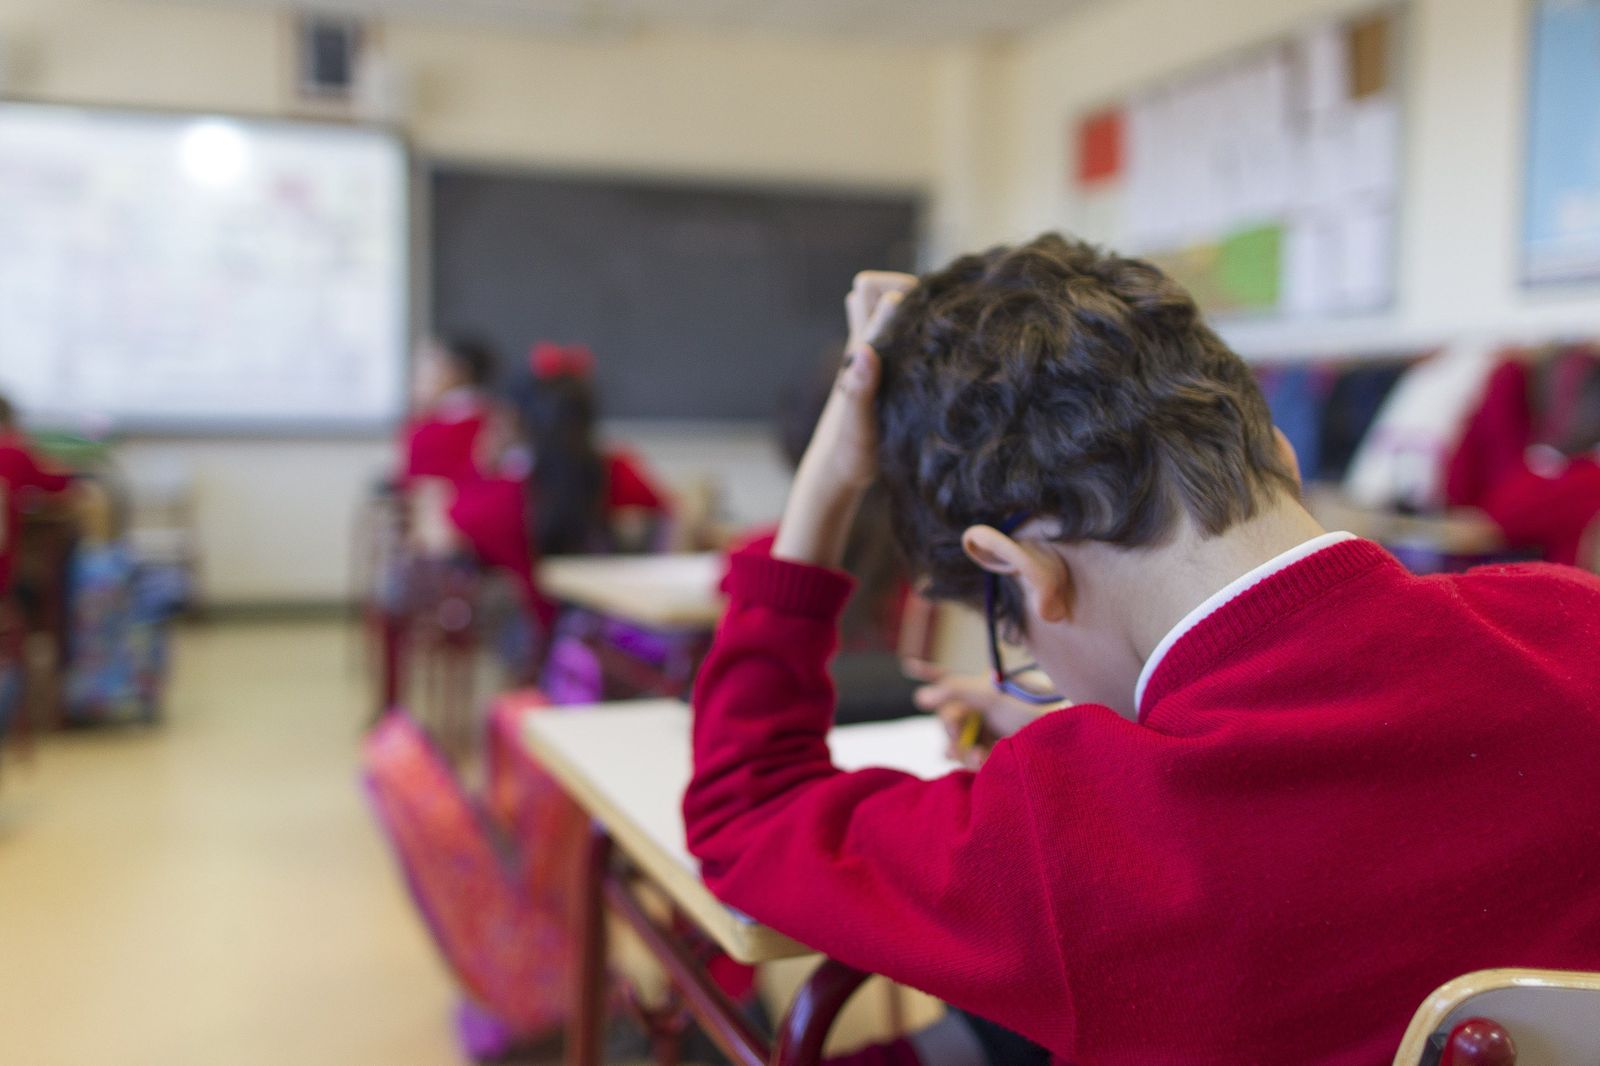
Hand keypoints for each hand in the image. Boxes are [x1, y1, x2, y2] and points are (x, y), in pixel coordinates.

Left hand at [772, 271, 915, 567]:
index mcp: (860, 349)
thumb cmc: (849, 454)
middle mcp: (862, 345)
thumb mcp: (858, 427)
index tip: (931, 312)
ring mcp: (869, 357)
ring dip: (905, 310)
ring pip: (880, 308)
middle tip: (934, 319)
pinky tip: (931, 354)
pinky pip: (891, 333)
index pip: (873, 292)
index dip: (902, 290)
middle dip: (904, 291)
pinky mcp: (877, 372)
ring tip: (932, 333)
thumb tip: (864, 349)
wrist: (836, 471)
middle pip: (873, 289)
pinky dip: (908, 331)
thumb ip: (859, 390)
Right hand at [906, 661, 1061, 770]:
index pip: (948, 679)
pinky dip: (970, 761)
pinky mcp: (989, 756)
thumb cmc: (1028, 711)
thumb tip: (917, 697)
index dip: (929, 672)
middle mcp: (980, 711)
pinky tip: (980, 761)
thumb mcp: (988, 694)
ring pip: (953, 742)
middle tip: (959, 732)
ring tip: (976, 753)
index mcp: (981, 690)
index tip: (909, 665)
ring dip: (960, 748)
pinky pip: (965, 760)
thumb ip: (951, 690)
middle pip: (946, 717)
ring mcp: (984, 734)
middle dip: (950, 726)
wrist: (1057, 743)